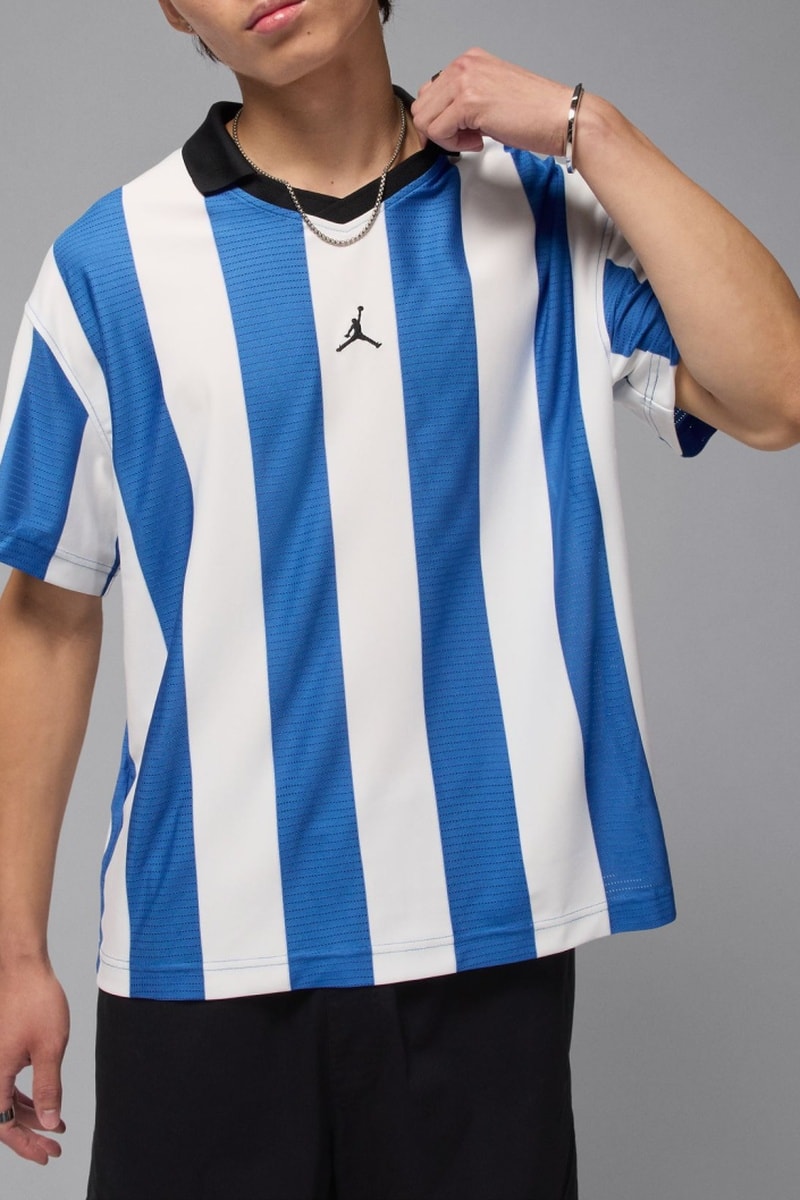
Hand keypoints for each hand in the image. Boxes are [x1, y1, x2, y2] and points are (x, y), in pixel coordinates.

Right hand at [0, 962, 68, 1164]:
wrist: (22, 966)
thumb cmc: (36, 1000)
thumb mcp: (49, 1047)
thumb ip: (48, 1087)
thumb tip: (50, 1123)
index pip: (4, 1125)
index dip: (25, 1144)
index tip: (47, 1155)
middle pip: (2, 1116)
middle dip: (29, 1133)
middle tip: (54, 1144)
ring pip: (4, 1100)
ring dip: (29, 1115)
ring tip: (55, 1125)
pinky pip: (5, 1082)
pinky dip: (24, 1095)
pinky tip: (43, 1101)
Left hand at [412, 48, 572, 157]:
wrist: (560, 118)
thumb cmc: (535, 113)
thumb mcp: (490, 97)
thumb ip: (463, 101)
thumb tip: (442, 120)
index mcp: (469, 61)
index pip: (429, 93)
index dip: (441, 119)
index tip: (461, 130)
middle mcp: (464, 66)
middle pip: (422, 107)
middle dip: (440, 130)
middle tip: (467, 137)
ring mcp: (465, 81)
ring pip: (426, 120)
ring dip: (446, 138)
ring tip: (474, 138)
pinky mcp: (468, 102)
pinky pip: (438, 132)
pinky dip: (454, 145)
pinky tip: (478, 140)